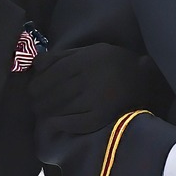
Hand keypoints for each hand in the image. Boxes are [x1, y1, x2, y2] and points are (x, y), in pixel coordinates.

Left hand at [30, 44, 166, 136]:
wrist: (144, 78)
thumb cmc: (111, 62)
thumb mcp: (90, 51)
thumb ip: (63, 56)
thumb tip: (35, 65)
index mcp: (87, 60)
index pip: (53, 74)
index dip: (38, 84)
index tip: (31, 90)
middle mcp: (91, 78)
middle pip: (56, 92)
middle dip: (40, 100)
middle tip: (34, 104)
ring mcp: (97, 98)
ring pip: (64, 107)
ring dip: (48, 112)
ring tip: (41, 112)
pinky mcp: (103, 115)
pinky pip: (77, 122)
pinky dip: (63, 124)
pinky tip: (55, 122)